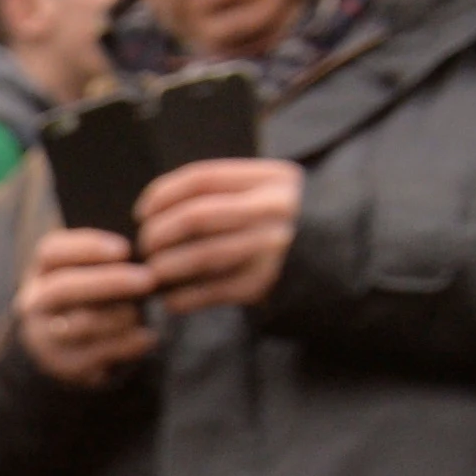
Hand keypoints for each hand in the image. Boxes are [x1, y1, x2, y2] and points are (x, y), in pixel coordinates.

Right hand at [11, 227, 160, 387]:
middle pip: (62, 289)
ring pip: (81, 325)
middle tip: (148, 279)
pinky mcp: (65, 364)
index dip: (88, 248)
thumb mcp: (87, 270)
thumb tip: (141, 254)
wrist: (64, 344)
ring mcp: (46, 336)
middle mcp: (36, 304)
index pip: (52, 252)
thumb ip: (108, 259)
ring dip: (119, 316)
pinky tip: (146, 337)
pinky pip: (97, 354)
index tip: (124, 249)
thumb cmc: (88, 293)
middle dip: (108, 282)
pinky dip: (127, 344)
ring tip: (141, 312)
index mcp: (41, 271)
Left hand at [136, 154, 300, 314]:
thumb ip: (223, 193)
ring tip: (153, 270)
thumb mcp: (264, 193)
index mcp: (271, 178)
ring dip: (165, 266)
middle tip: (145, 245)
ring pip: (201, 255)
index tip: (142, 212)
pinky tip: (170, 297)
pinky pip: (211, 291)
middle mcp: (275, 209)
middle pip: (196, 216)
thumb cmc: (278, 223)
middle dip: (158, 233)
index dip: (162, 194)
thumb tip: (153, 212)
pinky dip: (181, 297)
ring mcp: (272, 247)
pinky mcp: (266, 282)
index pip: (201, 178)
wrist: (332, 257)